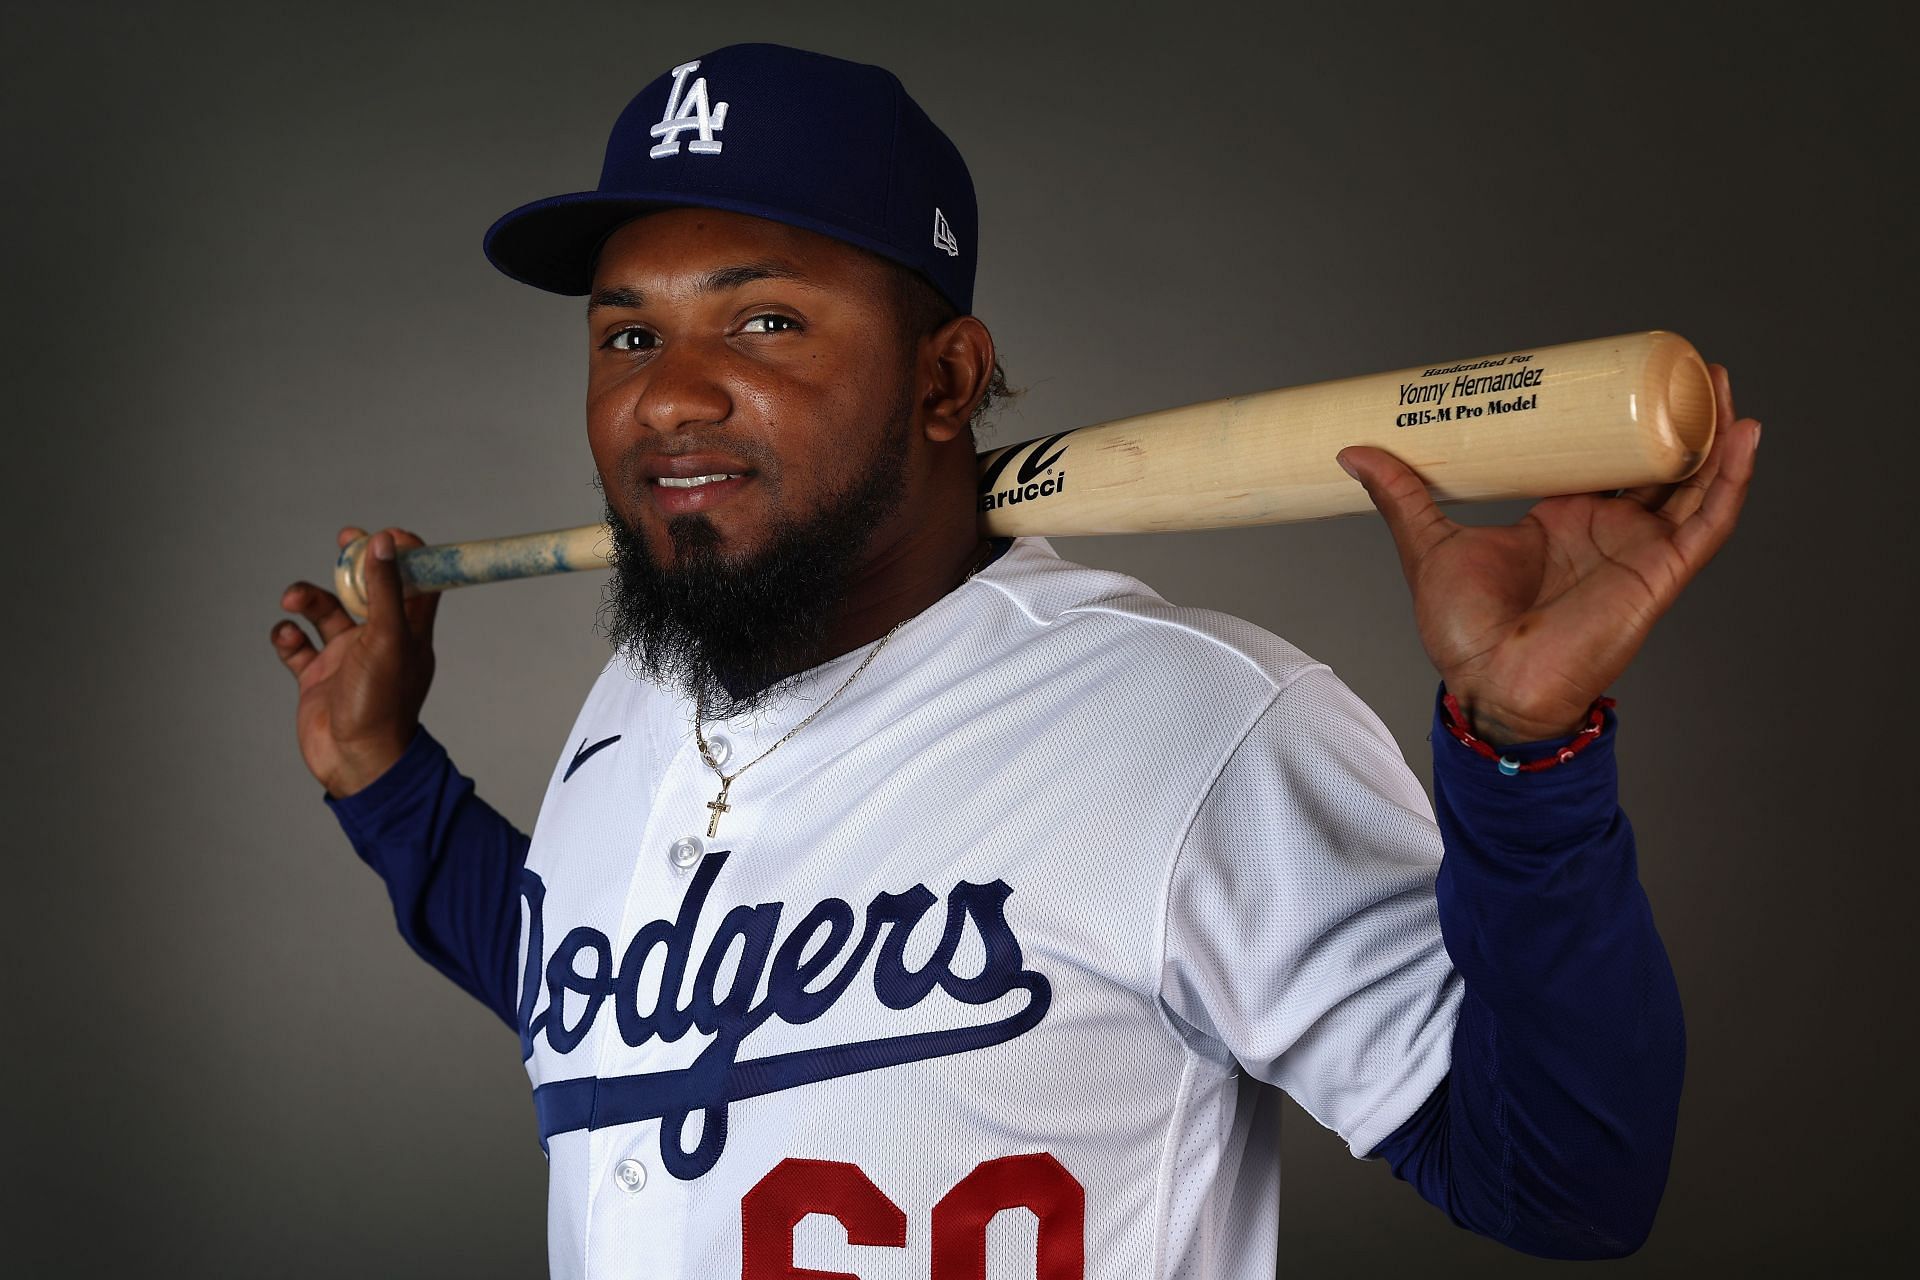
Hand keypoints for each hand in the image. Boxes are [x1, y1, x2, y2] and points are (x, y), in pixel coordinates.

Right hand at [272, 526, 439, 797]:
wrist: (356, 762)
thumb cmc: (382, 705)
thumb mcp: (388, 639)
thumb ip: (386, 590)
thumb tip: (387, 541)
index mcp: (408, 629)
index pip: (416, 580)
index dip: (404, 554)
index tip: (384, 535)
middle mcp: (378, 639)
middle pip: (367, 588)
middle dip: (353, 563)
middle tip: (344, 539)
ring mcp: (346, 657)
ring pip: (326, 612)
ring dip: (308, 597)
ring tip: (293, 598)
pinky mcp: (318, 677)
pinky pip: (297, 646)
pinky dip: (287, 636)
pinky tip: (287, 637)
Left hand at [1336, 363, 1759, 746]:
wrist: (1489, 678)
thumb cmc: (1464, 631)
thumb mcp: (1429, 543)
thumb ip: (1400, 496)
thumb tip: (1354, 452)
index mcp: (1562, 522)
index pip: (1602, 462)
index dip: (1620, 422)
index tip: (1625, 376)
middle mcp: (1607, 532)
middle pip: (1656, 465)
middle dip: (1675, 418)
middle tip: (1682, 368)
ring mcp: (1637, 552)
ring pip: (1692, 485)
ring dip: (1711, 436)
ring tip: (1717, 383)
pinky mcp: (1658, 573)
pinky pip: (1707, 522)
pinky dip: (1729, 480)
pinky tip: (1742, 436)